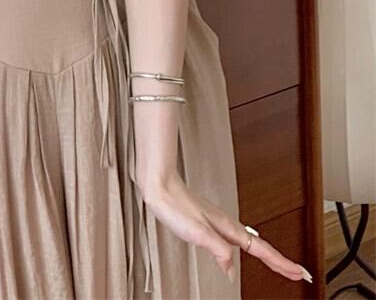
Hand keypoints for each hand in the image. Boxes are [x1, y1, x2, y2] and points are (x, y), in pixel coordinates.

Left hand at [140, 172, 311, 287]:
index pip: (260, 249)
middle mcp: (226, 225)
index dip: (281, 262)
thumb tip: (230, 270)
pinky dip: (247, 247)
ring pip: (250, 241)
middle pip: (260, 246)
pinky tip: (238, 252)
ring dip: (267, 254)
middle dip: (280, 260)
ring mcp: (218, 223)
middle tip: (297, 273)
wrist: (159, 185)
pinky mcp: (208, 222)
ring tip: (278, 265)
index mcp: (227, 228)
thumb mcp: (198, 233)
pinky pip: (236, 238)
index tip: (299, 272)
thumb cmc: (174, 205)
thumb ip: (218, 251)